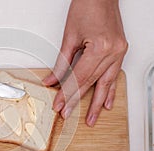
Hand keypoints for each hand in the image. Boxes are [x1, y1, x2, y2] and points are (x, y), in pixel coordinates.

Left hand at [43, 0, 127, 126]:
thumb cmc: (87, 6)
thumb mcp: (69, 36)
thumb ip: (61, 62)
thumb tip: (52, 80)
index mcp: (100, 47)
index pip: (79, 78)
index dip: (67, 93)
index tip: (59, 105)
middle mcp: (112, 51)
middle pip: (91, 83)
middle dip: (77, 100)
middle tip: (68, 114)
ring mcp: (119, 52)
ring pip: (105, 83)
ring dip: (97, 103)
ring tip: (91, 118)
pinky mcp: (120, 51)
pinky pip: (114, 75)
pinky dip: (110, 90)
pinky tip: (107, 102)